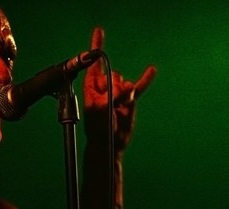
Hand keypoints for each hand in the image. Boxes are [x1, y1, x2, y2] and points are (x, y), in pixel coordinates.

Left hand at [83, 27, 155, 151]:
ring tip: (120, 108)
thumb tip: (129, 86)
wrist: (110, 143)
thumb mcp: (102, 110)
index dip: (95, 47)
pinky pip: (139, 86)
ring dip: (126, 94)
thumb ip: (114, 94)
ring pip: (126, 82)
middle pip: (114, 74)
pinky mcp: (129, 99)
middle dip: (116, 87)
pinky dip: (145, 79)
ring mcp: (117, 92)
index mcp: (91, 87)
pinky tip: (151, 70)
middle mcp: (103, 86)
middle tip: (112, 104)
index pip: (94, 63)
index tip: (99, 31)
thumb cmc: (99, 128)